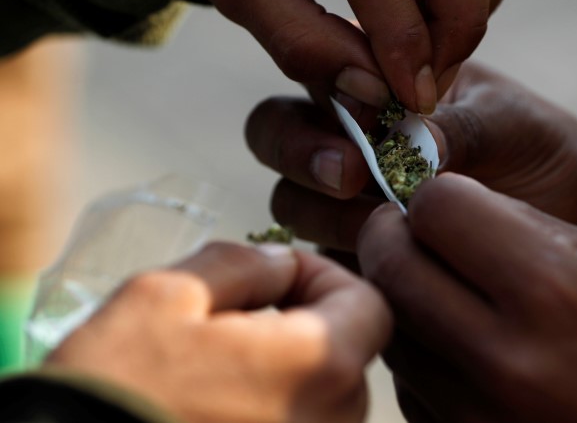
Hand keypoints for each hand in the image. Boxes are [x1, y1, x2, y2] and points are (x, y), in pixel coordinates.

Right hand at [46, 242, 390, 422]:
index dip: (324, 275)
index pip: (370, 303)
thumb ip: (244, 264)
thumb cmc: (117, 390)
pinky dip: (276, 402)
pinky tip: (221, 399)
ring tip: (222, 358)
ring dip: (288, 362)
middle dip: (305, 317)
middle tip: (241, 311)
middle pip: (352, 350)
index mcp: (319, 367)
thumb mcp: (168, 296)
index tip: (277, 274)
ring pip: (327, 393)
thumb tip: (284, 264)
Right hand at [246, 61, 576, 249]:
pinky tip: (390, 260)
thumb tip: (406, 144)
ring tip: (386, 221)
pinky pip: (327, 257)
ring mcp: (344, 197)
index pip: (315, 70)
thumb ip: (457, 125)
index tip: (372, 117)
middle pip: (276, 132)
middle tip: (350, 176)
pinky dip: (346, 258)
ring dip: (324, 210)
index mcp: (375, 79)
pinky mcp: (357, 252)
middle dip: (302, 152)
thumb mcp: (509, 123)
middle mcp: (347, 135)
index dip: (324, 90)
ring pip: (291, 200)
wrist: (570, 213)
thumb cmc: (538, 148)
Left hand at [358, 173, 576, 422]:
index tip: (445, 200)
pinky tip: (465, 348)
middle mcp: (506, 362)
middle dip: (393, 233)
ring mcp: (479, 418)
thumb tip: (445, 206)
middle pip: (391, 266)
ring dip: (406, 294)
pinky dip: (425, 354)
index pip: (436, 209)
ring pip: (393, 326)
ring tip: (446, 289)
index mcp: (554, 293)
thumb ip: (522, 227)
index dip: (436, 194)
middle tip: (410, 229)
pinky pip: (411, 384)